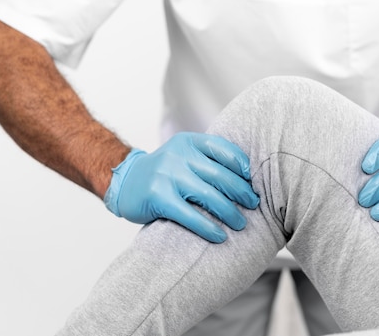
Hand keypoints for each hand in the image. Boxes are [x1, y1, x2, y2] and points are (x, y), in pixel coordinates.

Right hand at [104, 132, 258, 242]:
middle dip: (241, 192)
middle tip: (253, 205)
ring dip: (230, 212)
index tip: (252, 180)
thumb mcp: (184, 156)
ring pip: (209, 195)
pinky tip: (220, 236)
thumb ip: (208, 161)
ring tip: (241, 223)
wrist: (124, 181)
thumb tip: (247, 179)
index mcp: (189, 142)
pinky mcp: (157, 197)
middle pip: (220, 175)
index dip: (241, 164)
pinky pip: (190, 215)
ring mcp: (167, 175)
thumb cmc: (165, 173)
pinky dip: (208, 228)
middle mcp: (178, 155)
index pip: (222, 148)